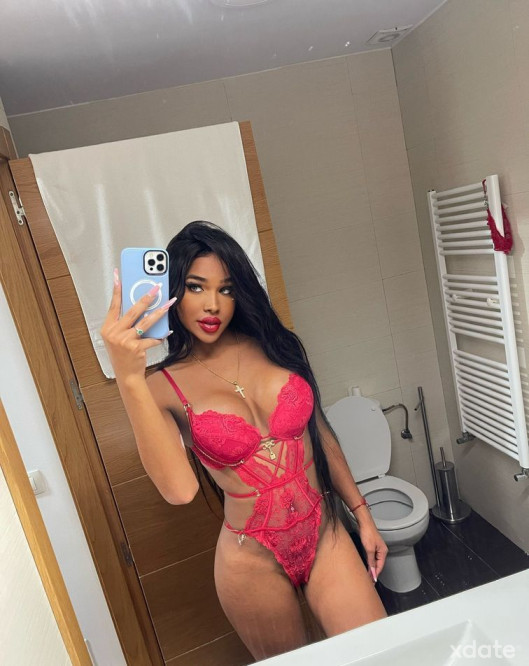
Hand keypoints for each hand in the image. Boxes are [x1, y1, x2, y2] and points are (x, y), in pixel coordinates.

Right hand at [100, 268, 173, 383]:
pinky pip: (152, 338)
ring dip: (159, 311)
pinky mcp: (136, 348)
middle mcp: (114, 333)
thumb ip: (125, 323)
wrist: (126, 375)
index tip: (118, 276)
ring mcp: (125, 341)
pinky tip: (167, 331)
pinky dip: (161, 335)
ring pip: (145, 322)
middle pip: (133, 310)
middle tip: (156, 287)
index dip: (116, 290)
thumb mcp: (118, 338)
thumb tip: (140, 306)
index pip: (113, 305)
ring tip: (169, 303)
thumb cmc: (123, 355)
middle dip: (146, 297)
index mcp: (108, 328)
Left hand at [358, 520, 387, 582]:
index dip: (376, 574)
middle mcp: (381, 550)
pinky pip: (371, 557)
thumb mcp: (369, 549)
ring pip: (374, 561)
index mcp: (383, 551)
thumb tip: (373, 571)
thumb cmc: (368, 533)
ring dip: (371, 568)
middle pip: (378, 564)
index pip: (380, 566)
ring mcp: (376, 548)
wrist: (364, 523)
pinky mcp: (371, 545)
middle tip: (369, 580)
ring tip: (368, 575)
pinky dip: (369, 562)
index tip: (372, 581)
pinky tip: (366, 566)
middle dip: (374, 572)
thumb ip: (371, 561)